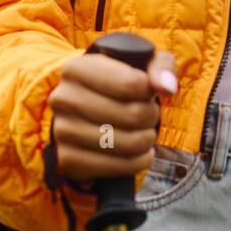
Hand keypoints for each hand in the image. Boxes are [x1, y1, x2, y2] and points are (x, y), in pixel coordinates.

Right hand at [47, 48, 178, 183]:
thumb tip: (168, 87)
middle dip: (151, 116)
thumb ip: (160, 66)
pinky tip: (140, 153)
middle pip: (132, 115)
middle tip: (149, 113)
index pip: (131, 84)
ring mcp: (63, 131)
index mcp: (76, 68)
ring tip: (145, 132)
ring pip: (127, 144)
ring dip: (147, 140)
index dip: (150, 91)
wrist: (84, 111)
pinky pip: (117, 168)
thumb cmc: (118, 81)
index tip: (148, 91)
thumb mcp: (140, 62)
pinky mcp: (68, 160)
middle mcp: (63, 99)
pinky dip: (139, 162)